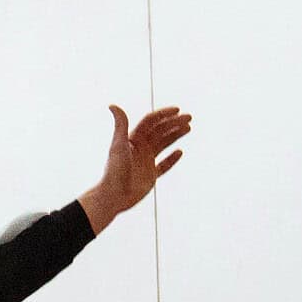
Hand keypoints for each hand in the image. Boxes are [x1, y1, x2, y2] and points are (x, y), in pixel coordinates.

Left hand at [80, 104, 190, 231]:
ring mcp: (146, 162)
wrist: (114, 196)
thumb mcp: (119, 145)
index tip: (178, 110)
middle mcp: (140, 148)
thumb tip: (112, 105)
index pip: (151, 122)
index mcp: (133, 139)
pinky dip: (172, 159)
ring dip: (175, 135)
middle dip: (174, 123)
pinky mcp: (150, 176)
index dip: (164, 115)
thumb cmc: (115, 170)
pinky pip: (163, 165)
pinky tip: (180, 152)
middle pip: (160, 131)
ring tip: (189, 128)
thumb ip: (120, 125)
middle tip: (189, 118)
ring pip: (164, 144)